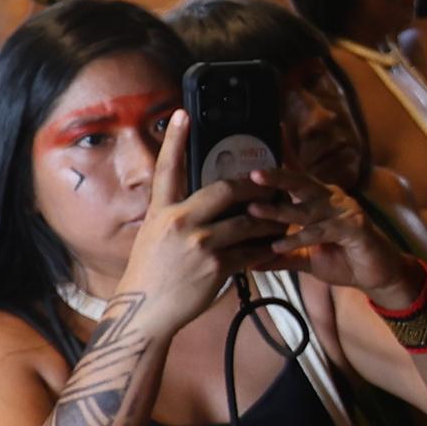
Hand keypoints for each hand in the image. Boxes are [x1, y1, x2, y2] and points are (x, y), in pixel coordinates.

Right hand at [123, 115, 275, 326]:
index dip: (176, 139)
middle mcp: (179, 222)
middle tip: (266, 183)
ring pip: (246, 221)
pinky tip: (273, 245)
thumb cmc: (151, 273)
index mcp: (162, 211)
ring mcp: (199, 244)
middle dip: (250, 186)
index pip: (168, 168)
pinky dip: (264, 248)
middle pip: (224, 189)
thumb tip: (200, 201)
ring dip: (268, 219)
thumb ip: (176, 215)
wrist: (145, 311)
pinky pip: (250, 251)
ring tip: (281, 217)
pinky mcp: (216, 266)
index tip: (183, 114)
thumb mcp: (153, 235)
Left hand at [256, 170, 409, 295]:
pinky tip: (280, 245)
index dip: (278, 168)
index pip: (295, 181)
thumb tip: (251, 262)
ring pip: (307, 209)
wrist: (376, 276)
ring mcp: (345, 211)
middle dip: (276, 178)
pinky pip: (322, 230)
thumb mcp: (306, 258)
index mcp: (320, 199)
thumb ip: (281, 256)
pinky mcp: (355, 227)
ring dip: (279, 210)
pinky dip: (300, 237)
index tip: (253, 161)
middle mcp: (332, 199)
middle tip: (252, 175)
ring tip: (254, 211)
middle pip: (301, 183)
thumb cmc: (343, 260)